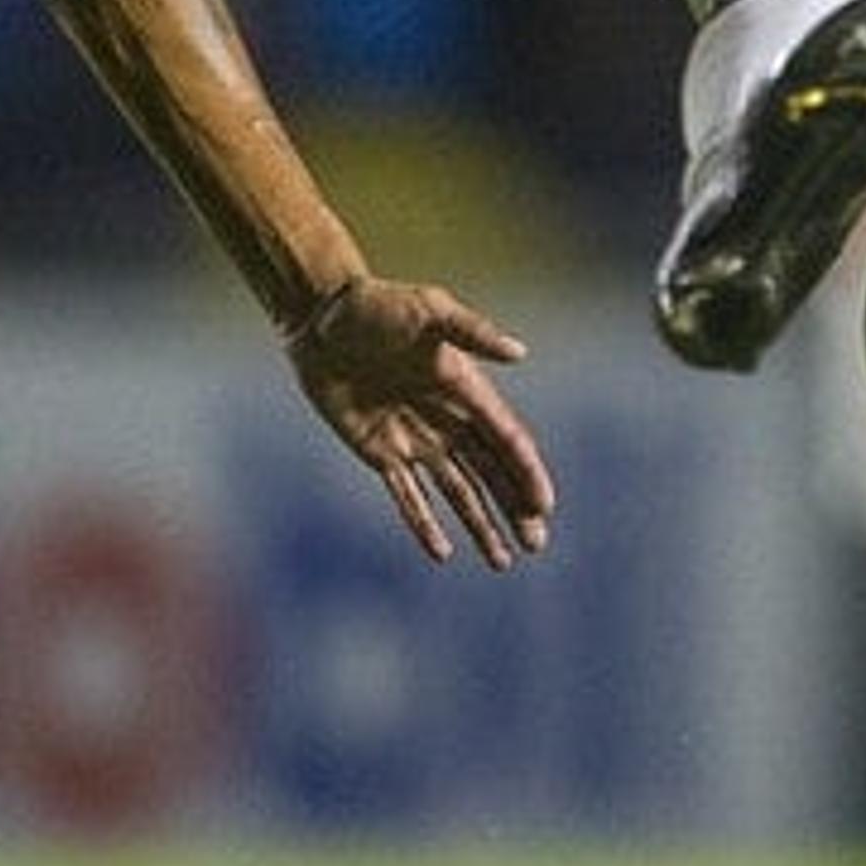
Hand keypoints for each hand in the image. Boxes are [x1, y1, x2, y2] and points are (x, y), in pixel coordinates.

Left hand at [283, 276, 556, 569]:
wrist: (321, 315)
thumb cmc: (377, 304)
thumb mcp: (428, 310)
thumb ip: (472, 332)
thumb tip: (519, 352)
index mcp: (465, 387)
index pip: (504, 439)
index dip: (525, 473)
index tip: (545, 507)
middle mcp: (447, 418)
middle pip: (489, 472)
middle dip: (514, 507)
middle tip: (536, 544)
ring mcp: (414, 438)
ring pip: (457, 491)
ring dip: (481, 524)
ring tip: (502, 561)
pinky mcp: (380, 451)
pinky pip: (407, 496)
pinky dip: (425, 524)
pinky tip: (443, 552)